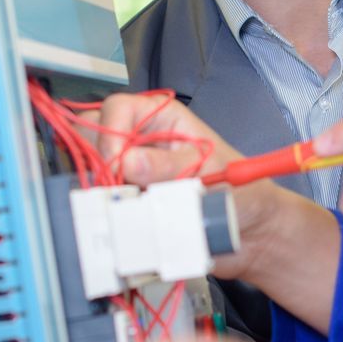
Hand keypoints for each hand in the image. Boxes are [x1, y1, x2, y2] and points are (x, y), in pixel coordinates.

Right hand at [80, 93, 331, 297]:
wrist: (248, 232)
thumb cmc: (239, 191)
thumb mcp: (208, 172)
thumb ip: (168, 167)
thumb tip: (127, 162)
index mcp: (162, 118)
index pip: (118, 109)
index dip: (111, 133)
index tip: (117, 164)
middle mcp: (141, 140)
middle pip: (95, 134)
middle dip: (99, 161)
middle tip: (118, 188)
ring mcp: (131, 172)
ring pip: (93, 169)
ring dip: (104, 190)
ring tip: (132, 207)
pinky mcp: (129, 201)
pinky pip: (103, 202)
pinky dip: (109, 212)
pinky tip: (130, 221)